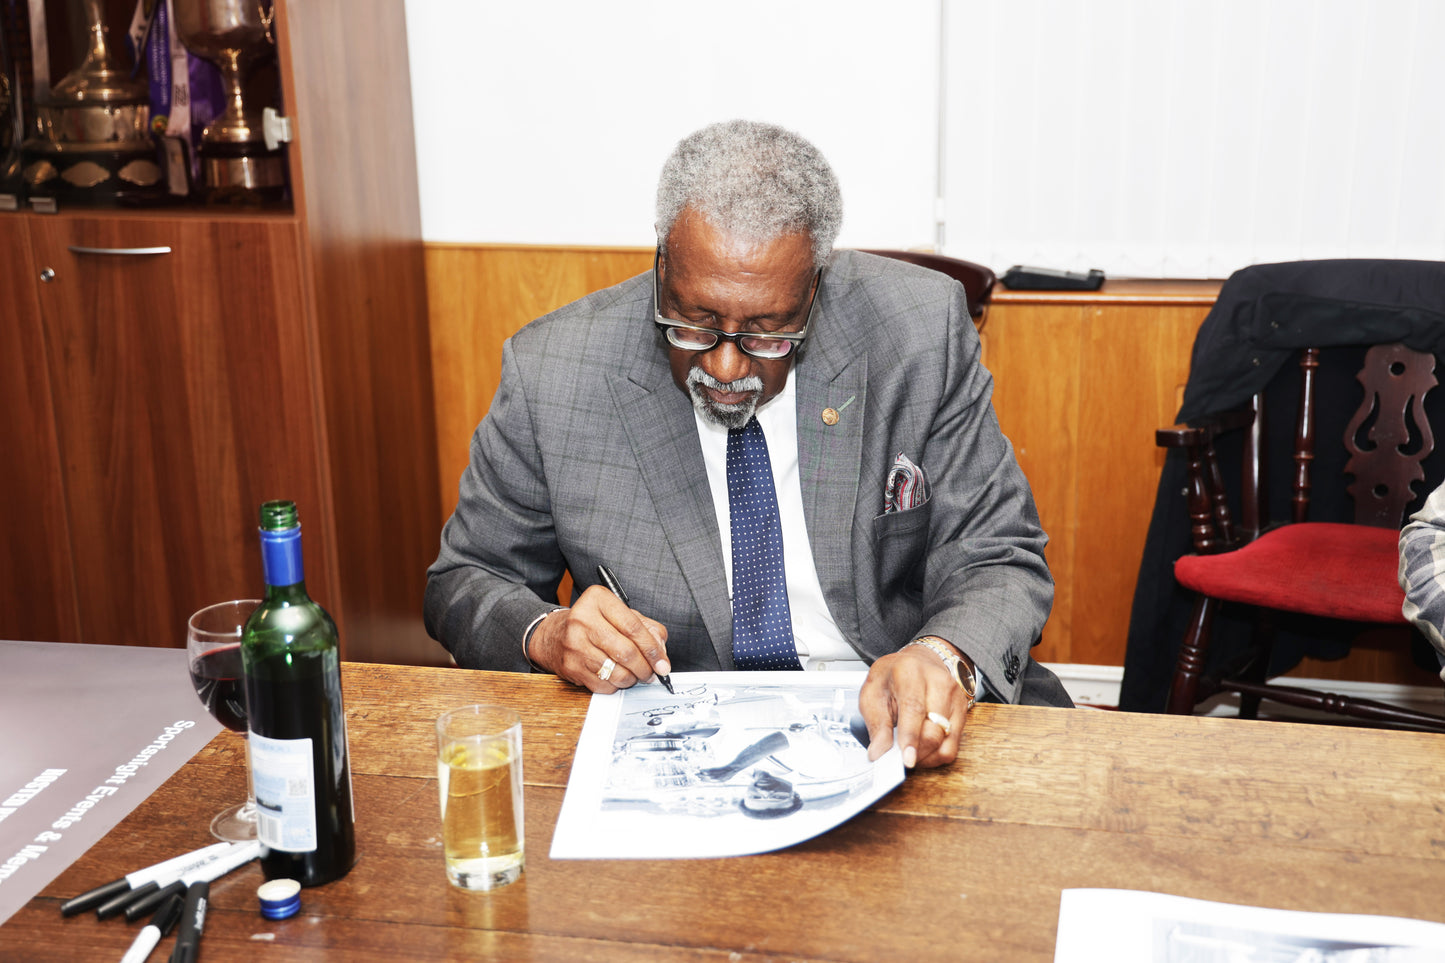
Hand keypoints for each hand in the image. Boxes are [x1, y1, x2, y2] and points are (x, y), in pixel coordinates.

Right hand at [528, 586, 669, 692]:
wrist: (553, 636)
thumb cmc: (593, 624)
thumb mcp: (619, 614)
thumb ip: (646, 627)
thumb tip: (661, 652)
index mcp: (598, 599)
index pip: (633, 627)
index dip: (652, 648)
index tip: (663, 662)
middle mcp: (582, 620)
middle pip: (627, 652)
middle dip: (646, 668)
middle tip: (652, 673)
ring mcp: (574, 645)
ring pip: (617, 672)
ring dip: (633, 679)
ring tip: (636, 675)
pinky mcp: (570, 667)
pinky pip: (604, 685)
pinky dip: (616, 685)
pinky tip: (616, 677)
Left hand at [858, 641, 971, 767]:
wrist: (918, 661)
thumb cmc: (893, 677)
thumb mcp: (872, 693)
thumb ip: (876, 724)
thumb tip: (878, 753)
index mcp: (910, 672)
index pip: (914, 708)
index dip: (910, 737)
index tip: (906, 759)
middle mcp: (938, 682)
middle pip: (934, 729)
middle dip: (916, 752)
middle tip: (899, 758)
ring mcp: (955, 696)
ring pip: (946, 741)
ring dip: (926, 756)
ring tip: (909, 752)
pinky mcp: (963, 711)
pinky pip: (953, 745)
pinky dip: (936, 755)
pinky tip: (923, 751)